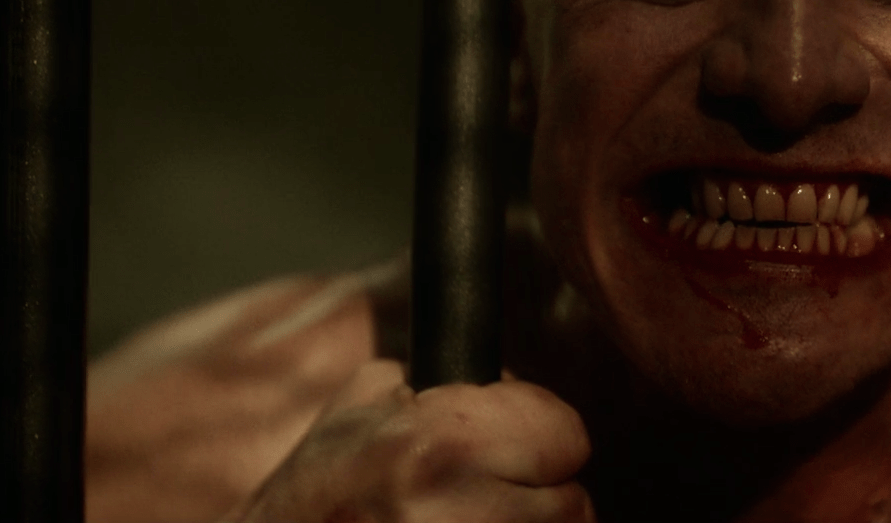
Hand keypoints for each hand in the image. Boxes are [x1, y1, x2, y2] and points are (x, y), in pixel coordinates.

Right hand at [230, 360, 593, 522]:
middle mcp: (456, 511)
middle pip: (573, 504)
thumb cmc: (317, 491)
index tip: (515, 444)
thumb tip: (510, 381)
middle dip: (541, 496)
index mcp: (437, 443)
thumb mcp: (365, 403)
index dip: (542, 435)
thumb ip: (446, 382)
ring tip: (473, 521)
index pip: (565, 434)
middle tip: (489, 495)